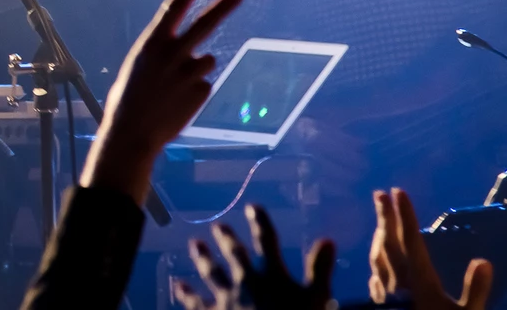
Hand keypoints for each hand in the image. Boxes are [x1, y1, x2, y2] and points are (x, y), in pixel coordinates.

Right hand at [80, 0, 241, 201]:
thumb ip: (163, 54)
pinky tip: (177, 103)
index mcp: (151, 43)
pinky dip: (193, 91)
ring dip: (194, 70)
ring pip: (205, 60)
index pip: (173, 8)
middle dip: (222, 7)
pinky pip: (203, 83)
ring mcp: (190, 72)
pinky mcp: (202, 91)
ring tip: (172, 89)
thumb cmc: (128, 99)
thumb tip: (196, 52)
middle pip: (203, 24)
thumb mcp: (139, 66)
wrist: (133, 133)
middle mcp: (173, 53)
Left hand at [175, 205, 334, 309]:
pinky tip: (177, 285)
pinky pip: (195, 302)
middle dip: (227, 239)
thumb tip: (328, 239)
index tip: (253, 207)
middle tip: (218, 226)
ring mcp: (225, 297)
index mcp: (270, 275)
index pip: (266, 242)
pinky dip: (185, 293)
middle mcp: (245, 281)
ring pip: (211, 273)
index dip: (260, 223)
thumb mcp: (315, 298)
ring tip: (195, 244)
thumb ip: (319, 270)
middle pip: (234, 255)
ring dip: (203, 258)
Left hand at [369, 187, 492, 308]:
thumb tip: (484, 262)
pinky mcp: (376, 304)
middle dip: (385, 217)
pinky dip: (376, 259)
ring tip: (380, 219)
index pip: (409, 239)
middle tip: (379, 194)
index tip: (397, 191)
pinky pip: (374, 275)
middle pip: (388, 242)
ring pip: (377, 257)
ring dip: (379, 235)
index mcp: (418, 280)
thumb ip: (475, 290)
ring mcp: (383, 293)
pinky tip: (377, 258)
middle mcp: (396, 282)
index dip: (404, 214)